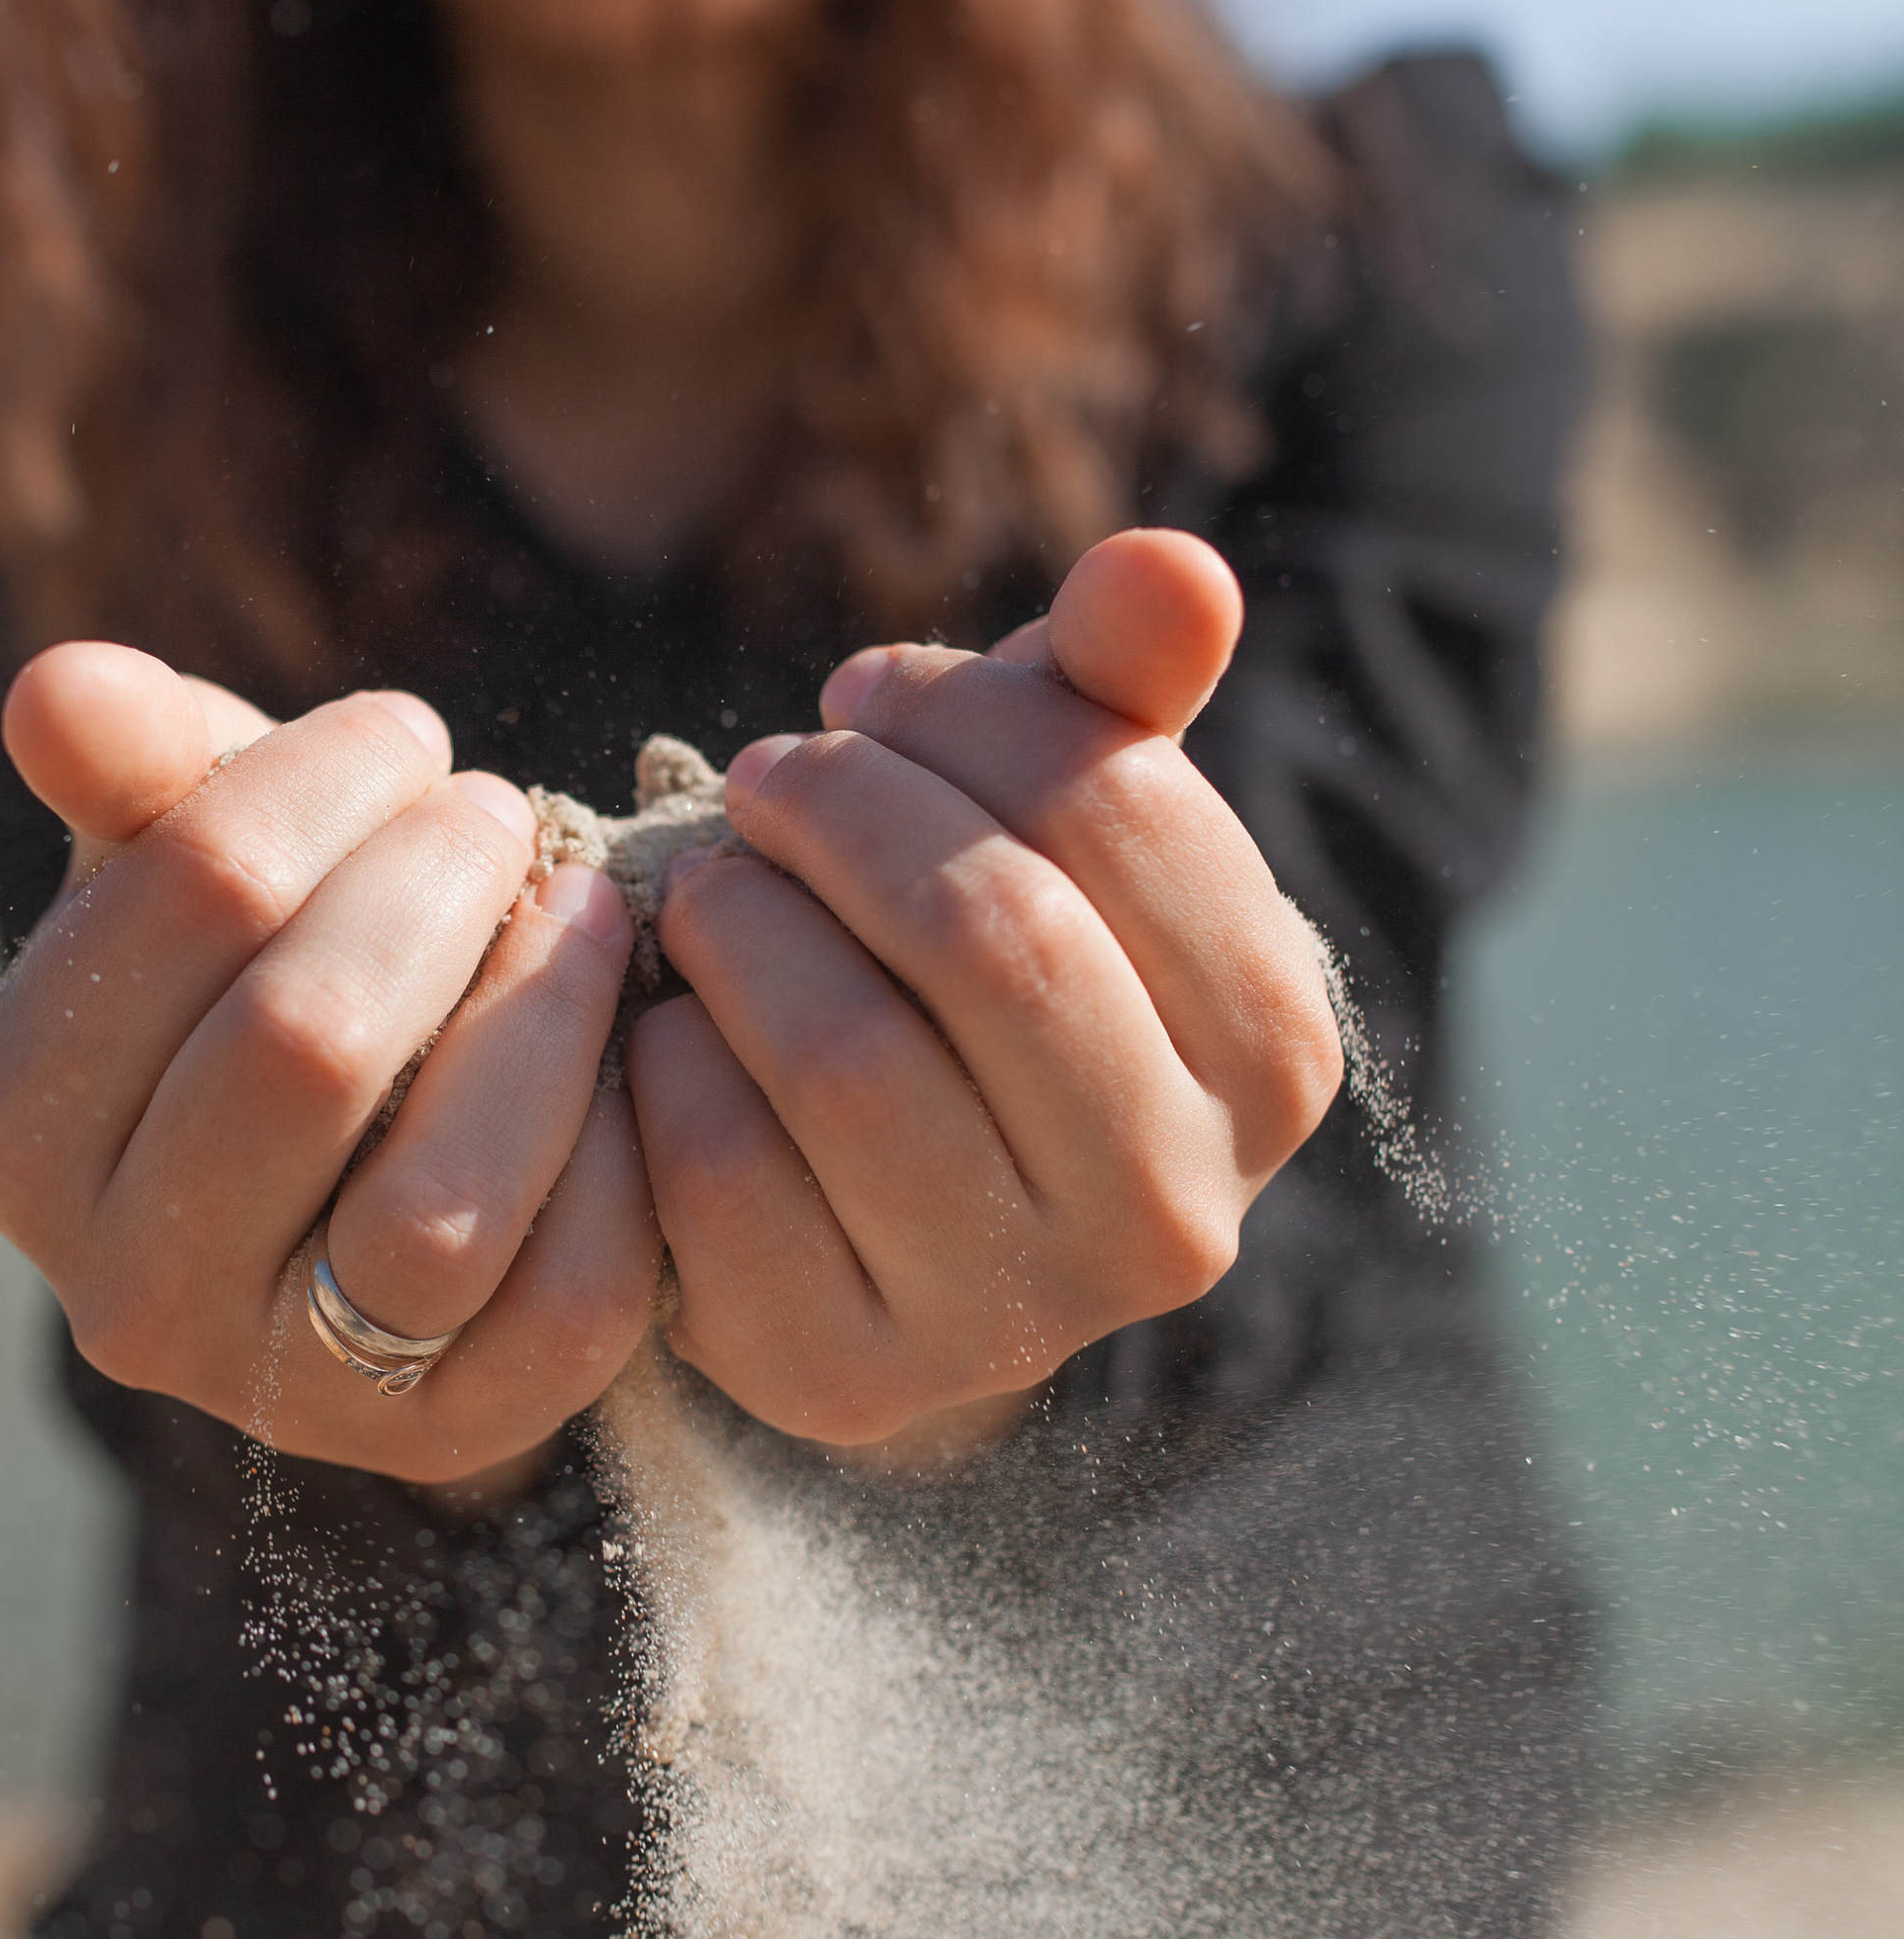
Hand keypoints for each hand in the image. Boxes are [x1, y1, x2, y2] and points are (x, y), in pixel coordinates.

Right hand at [0, 645, 663, 1482]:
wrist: (378, 1178)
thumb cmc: (275, 975)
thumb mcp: (194, 861)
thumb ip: (135, 768)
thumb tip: (57, 688)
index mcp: (19, 1130)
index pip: (187, 902)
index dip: (326, 782)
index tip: (406, 738)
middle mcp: (121, 1291)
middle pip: (310, 1045)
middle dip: (438, 889)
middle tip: (498, 815)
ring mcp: (283, 1394)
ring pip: (438, 1208)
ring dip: (544, 1018)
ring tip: (578, 914)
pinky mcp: (450, 1441)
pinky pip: (573, 1296)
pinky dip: (624, 1151)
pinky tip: (622, 1058)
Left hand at [623, 529, 1343, 1449]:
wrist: (843, 1210)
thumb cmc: (962, 973)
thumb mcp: (1048, 820)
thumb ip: (1113, 689)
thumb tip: (1173, 564)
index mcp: (1274, 1056)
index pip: (1126, 808)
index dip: (963, 712)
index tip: (865, 696)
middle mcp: (1177, 1213)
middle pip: (994, 934)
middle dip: (842, 813)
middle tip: (768, 779)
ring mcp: (1014, 1318)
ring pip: (848, 1056)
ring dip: (740, 926)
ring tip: (712, 891)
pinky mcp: (843, 1374)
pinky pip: (720, 1167)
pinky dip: (664, 1060)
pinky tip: (674, 1030)